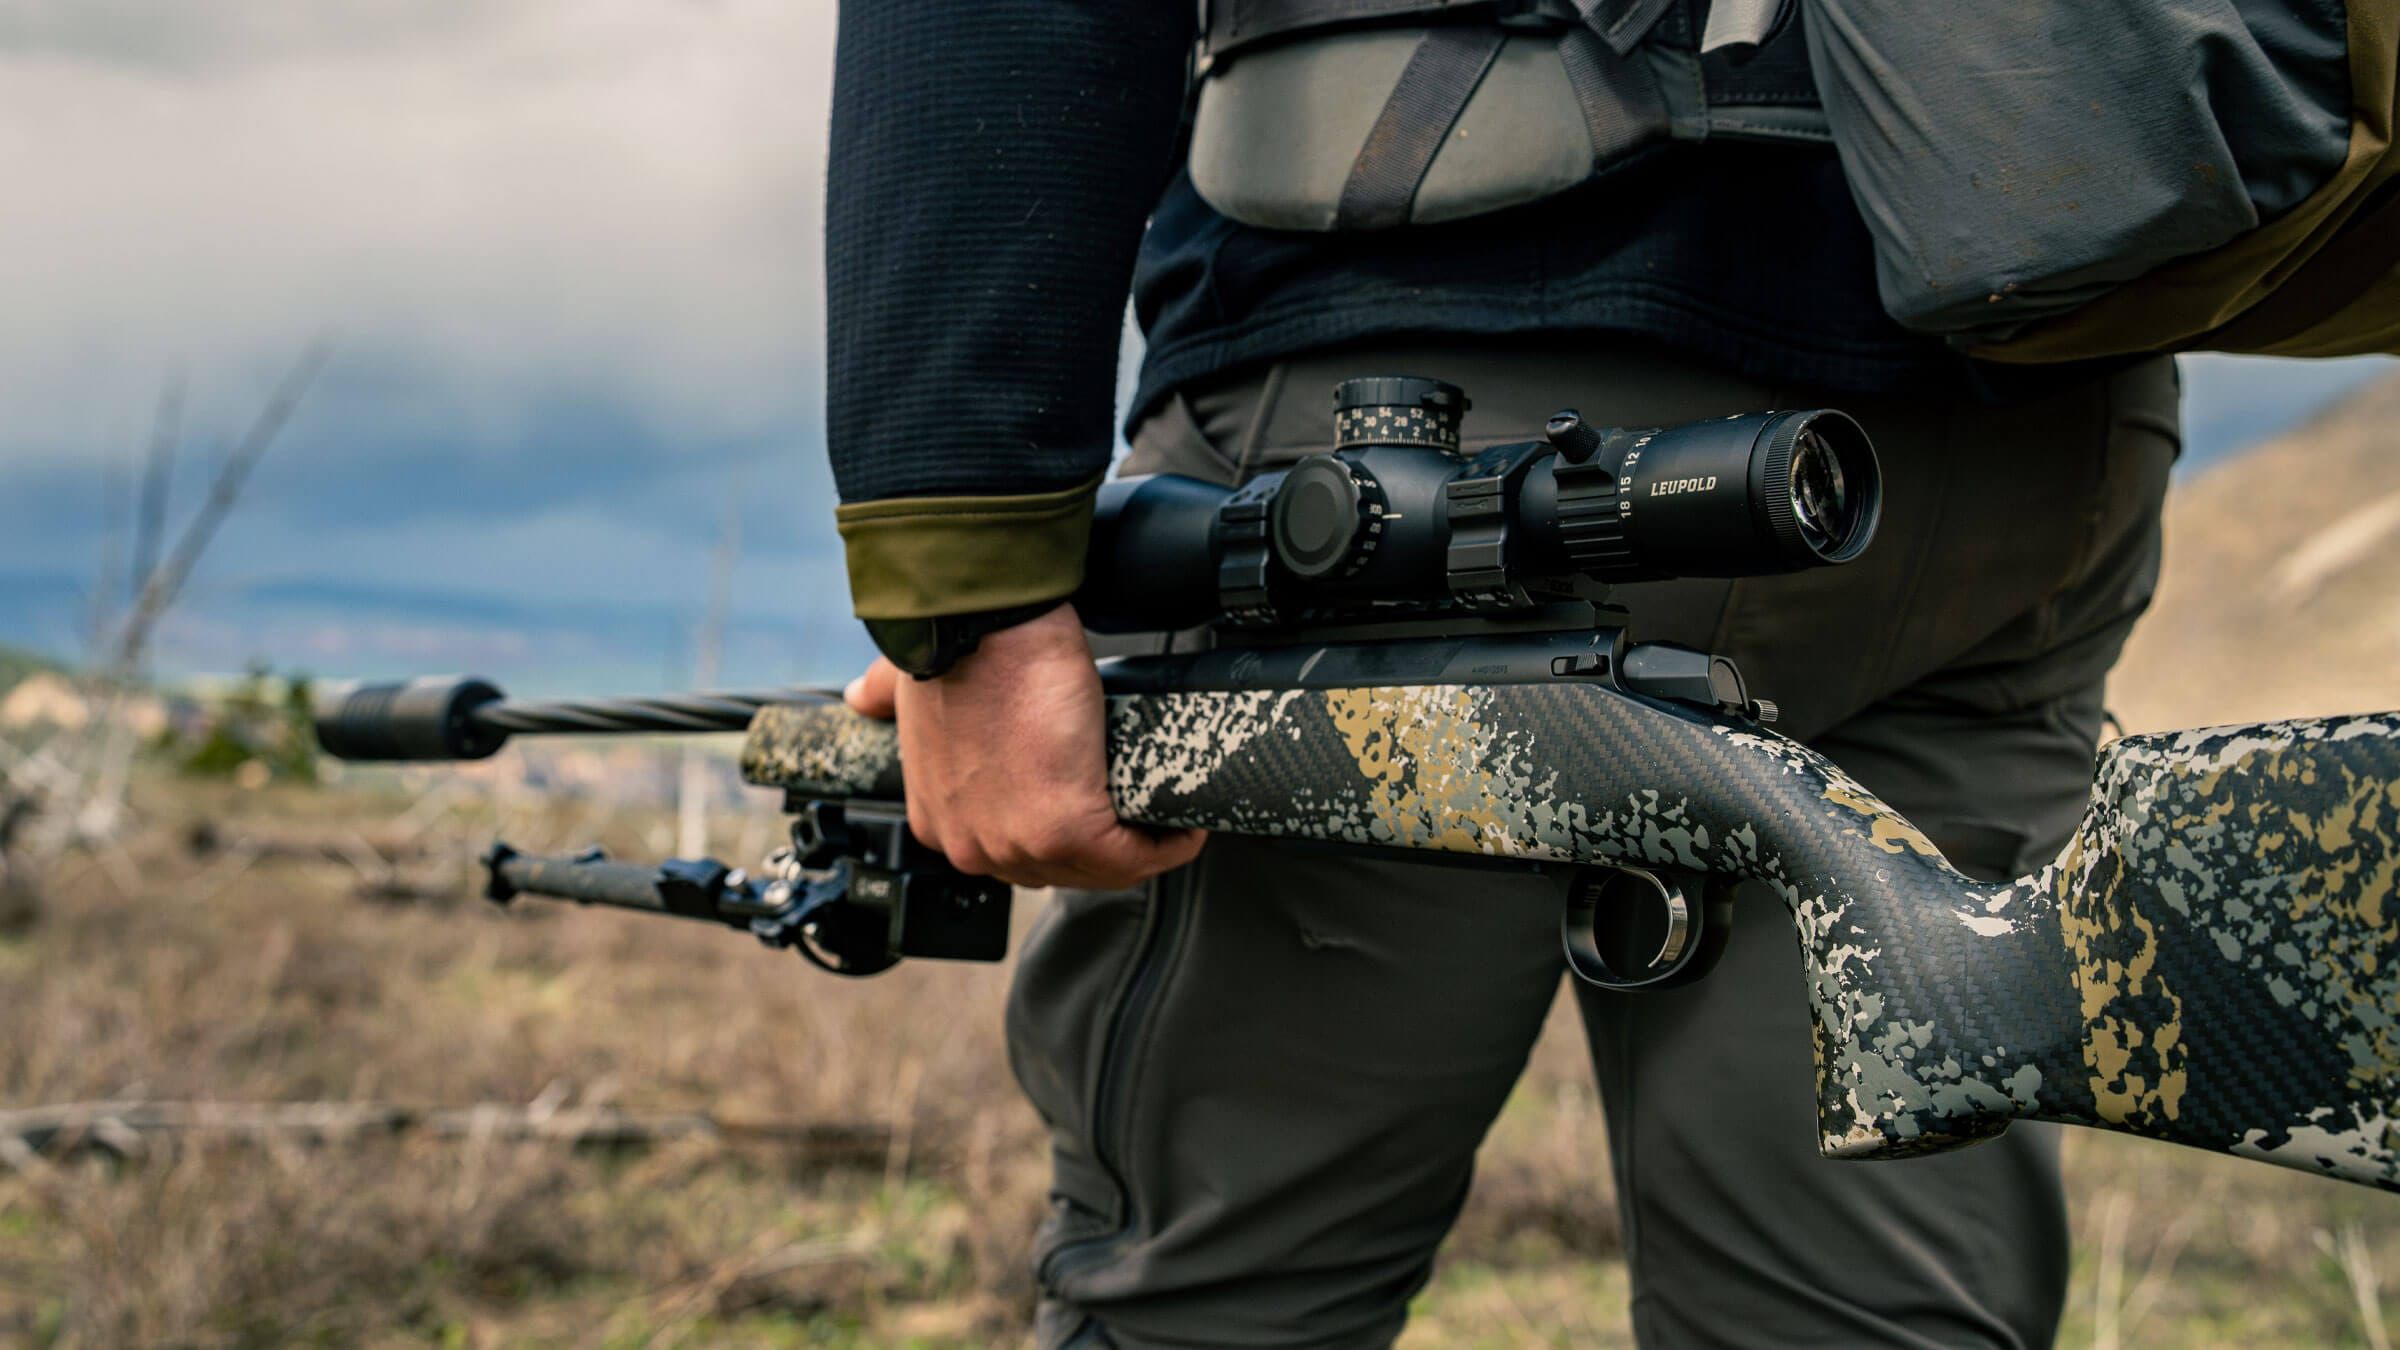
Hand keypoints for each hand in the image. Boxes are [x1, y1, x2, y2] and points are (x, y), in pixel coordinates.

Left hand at [843, 604, 1206, 888]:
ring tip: (1173, 821)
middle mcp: (972, 844)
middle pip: (1064, 872)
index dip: (1071, 839)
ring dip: (1146, 850)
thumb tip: (862, 696)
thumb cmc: (958, 644)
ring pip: (1103, 870)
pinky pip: (1132, 857)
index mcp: (941, 819)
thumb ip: (883, 696)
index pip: (1020, 852)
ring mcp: (1015, 842)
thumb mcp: (906, 686)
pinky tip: (1186, 827)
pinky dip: (1168, 844)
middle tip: (1151, 816)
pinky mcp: (1063, 826)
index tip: (1107, 812)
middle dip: (1113, 850)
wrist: (982, 620)